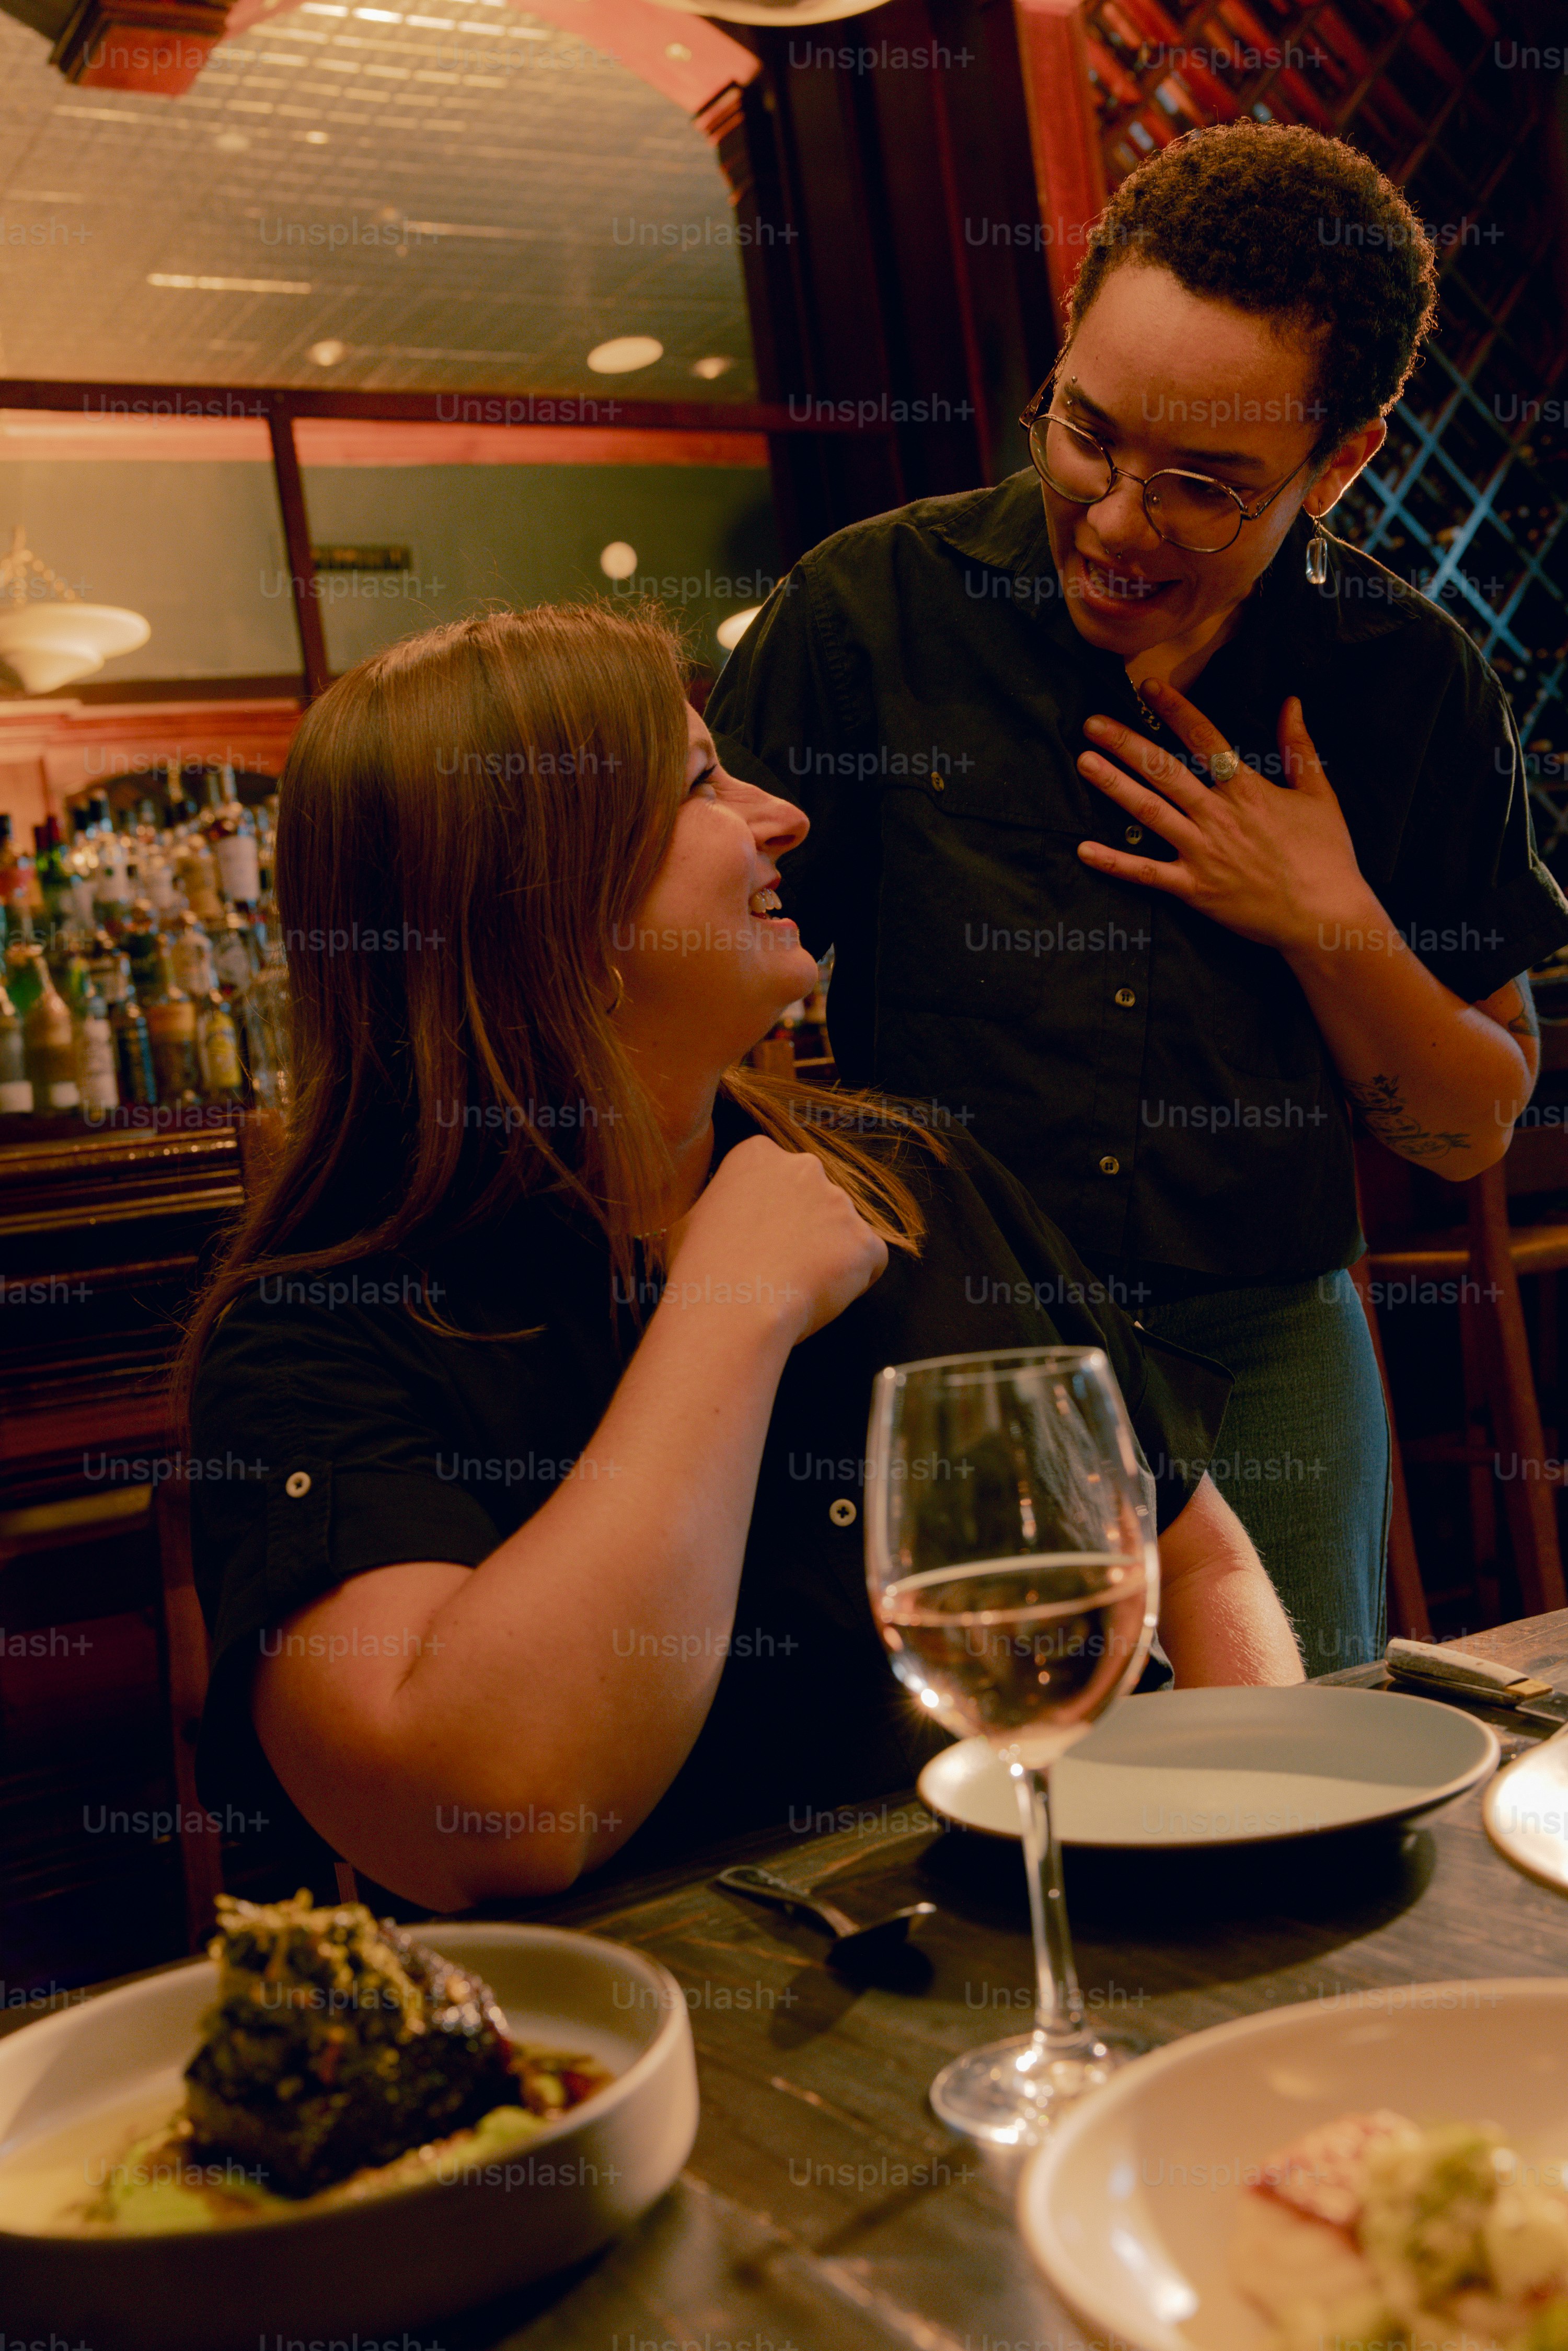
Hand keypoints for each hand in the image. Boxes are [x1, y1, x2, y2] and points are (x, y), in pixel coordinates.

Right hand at [665, 1134, 887, 1344]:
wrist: (733, 1308)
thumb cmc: (701, 1269)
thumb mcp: (689, 1220)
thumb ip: (719, 1205)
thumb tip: (719, 1217)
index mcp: (758, 1155)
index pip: (777, 1176)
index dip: (770, 1211)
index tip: (757, 1237)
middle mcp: (805, 1168)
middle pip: (813, 1198)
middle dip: (803, 1228)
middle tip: (777, 1264)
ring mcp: (840, 1203)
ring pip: (842, 1229)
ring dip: (826, 1254)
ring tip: (795, 1285)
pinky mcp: (864, 1241)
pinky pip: (869, 1259)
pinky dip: (854, 1279)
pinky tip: (821, 1294)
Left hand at [1074, 680, 1371, 952]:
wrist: (1326, 915)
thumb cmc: (1327, 855)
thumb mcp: (1319, 794)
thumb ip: (1299, 747)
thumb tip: (1292, 702)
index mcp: (1247, 789)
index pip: (1204, 737)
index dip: (1174, 709)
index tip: (1148, 687)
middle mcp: (1219, 816)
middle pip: (1164, 771)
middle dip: (1126, 743)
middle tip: (1092, 722)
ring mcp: (1203, 853)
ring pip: (1149, 812)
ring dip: (1114, 786)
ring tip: (1084, 762)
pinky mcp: (1194, 889)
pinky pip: (1147, 873)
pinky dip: (1115, 863)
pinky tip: (1083, 849)